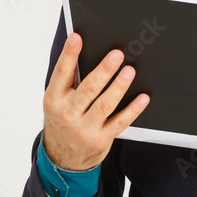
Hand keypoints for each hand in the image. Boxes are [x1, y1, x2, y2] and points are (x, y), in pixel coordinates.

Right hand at [42, 32, 149, 170]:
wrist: (63, 158)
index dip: (69, 54)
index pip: (61, 73)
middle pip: (88, 88)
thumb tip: (83, 50)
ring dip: (119, 87)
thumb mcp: (57, 101)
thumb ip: (68, 80)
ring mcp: (85, 128)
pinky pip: (120, 122)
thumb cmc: (63, 120)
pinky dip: (133, 110)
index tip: (77, 38)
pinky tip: (142, 98)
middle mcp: (68, 114)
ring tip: (129, 71)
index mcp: (54, 99)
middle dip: (104, 70)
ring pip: (104, 104)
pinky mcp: (101, 139)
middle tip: (117, 54)